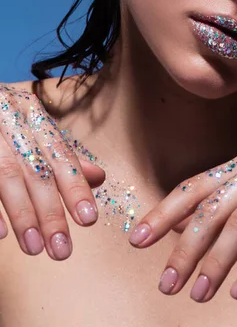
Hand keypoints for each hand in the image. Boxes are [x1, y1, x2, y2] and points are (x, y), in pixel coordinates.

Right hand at [0, 83, 104, 259]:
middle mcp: (11, 120)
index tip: (88, 219)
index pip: (60, 154)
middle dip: (51, 212)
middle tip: (62, 249)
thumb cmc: (3, 120)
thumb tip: (99, 177)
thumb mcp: (32, 128)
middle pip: (36, 170)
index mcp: (33, 115)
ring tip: (35, 248)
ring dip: (22, 215)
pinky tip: (1, 234)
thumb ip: (61, 155)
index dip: (75, 186)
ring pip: (7, 176)